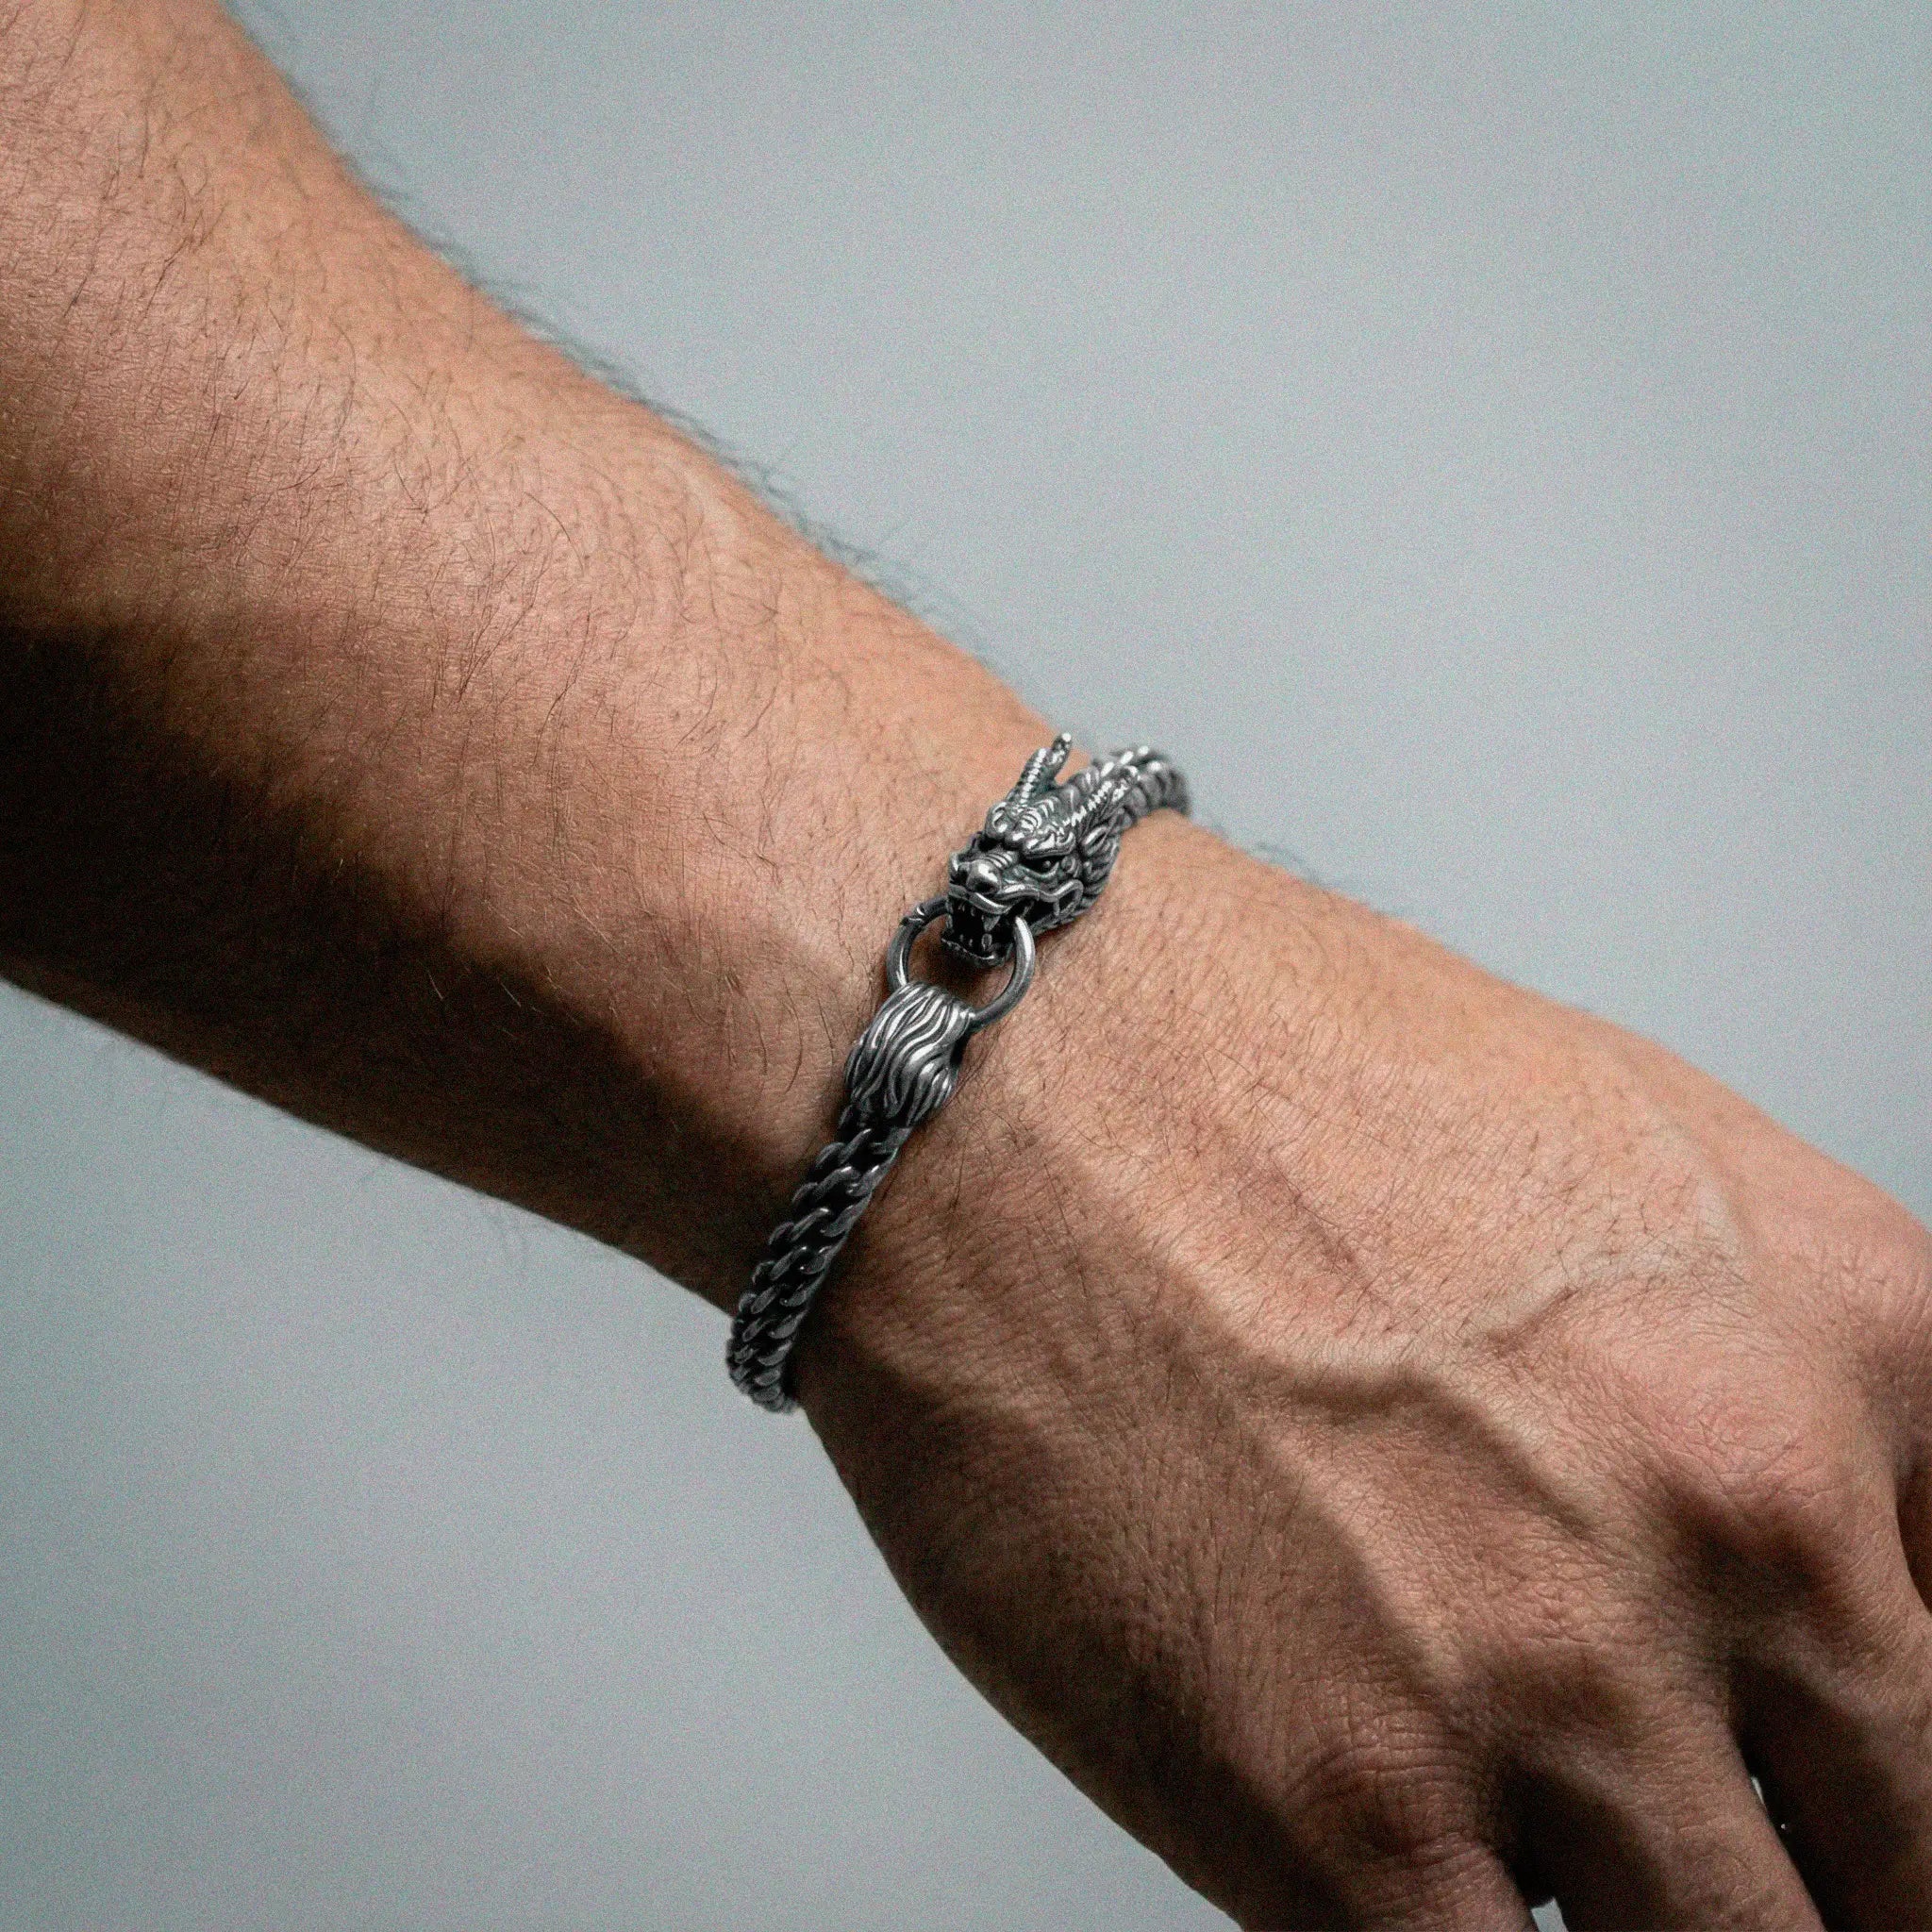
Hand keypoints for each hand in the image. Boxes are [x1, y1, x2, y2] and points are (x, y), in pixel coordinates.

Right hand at [800, 813, 1931, 1928]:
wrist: (997, 1071)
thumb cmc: (1253, 1079)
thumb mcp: (1629, 1169)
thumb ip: (1786, 1399)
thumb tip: (1834, 1591)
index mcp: (1852, 1348)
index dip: (1901, 1772)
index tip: (1842, 1795)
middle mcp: (1746, 1515)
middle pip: (1912, 1868)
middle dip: (1830, 1882)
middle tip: (1730, 1855)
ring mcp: (1555, 1679)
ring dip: (1645, 1914)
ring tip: (1526, 1824)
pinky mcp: (1343, 1807)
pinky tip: (1410, 1858)